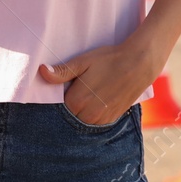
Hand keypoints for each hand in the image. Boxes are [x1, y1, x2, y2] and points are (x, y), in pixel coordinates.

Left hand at [39, 40, 159, 125]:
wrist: (139, 64)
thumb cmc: (109, 60)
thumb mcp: (83, 62)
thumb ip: (62, 72)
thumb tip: (42, 71)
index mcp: (77, 101)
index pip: (60, 105)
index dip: (65, 93)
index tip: (72, 83)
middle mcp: (88, 115)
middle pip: (71, 114)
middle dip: (74, 103)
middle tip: (84, 86)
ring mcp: (101, 119)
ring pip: (83, 119)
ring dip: (84, 110)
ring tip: (94, 91)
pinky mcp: (112, 119)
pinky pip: (96, 121)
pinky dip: (95, 113)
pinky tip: (101, 98)